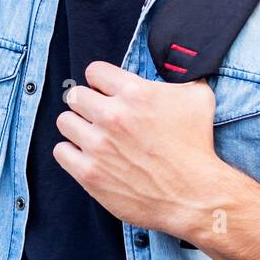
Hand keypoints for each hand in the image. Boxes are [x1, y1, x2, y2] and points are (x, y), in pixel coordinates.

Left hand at [53, 61, 232, 236]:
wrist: (194, 195)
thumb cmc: (198, 145)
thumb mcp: (198, 97)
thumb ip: (183, 76)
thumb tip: (180, 64)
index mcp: (134, 92)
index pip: (94, 72)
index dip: (102, 82)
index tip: (107, 93)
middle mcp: (112, 115)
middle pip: (75, 95)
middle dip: (88, 103)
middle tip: (100, 116)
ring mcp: (98, 145)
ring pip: (65, 122)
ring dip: (78, 127)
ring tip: (94, 136)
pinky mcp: (90, 173)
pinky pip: (61, 151)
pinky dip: (72, 153)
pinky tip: (88, 156)